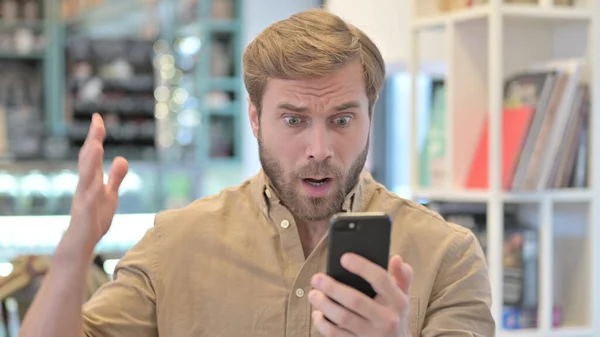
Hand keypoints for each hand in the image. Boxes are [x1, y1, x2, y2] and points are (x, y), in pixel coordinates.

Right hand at [67, 113, 128, 249]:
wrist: (80, 244)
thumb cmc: (94, 219)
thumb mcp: (110, 195)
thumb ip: (115, 178)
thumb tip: (122, 157)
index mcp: (91, 180)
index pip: (93, 154)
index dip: (96, 136)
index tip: (99, 117)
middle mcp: (84, 186)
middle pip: (88, 160)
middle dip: (92, 141)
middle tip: (97, 122)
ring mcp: (83, 199)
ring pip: (86, 177)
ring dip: (90, 161)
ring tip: (96, 144)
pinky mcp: (84, 215)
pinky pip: (89, 202)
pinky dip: (93, 192)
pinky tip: (98, 184)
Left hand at [309, 254, 413, 336]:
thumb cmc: (396, 314)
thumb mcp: (404, 295)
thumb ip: (402, 275)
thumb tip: (395, 258)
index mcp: (398, 301)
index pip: (380, 279)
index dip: (361, 266)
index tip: (344, 258)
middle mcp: (386, 319)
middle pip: (355, 300)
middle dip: (333, 288)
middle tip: (317, 278)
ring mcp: (372, 335)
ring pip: (343, 318)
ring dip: (324, 305)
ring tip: (313, 294)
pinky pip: (336, 336)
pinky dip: (323, 324)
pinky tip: (317, 314)